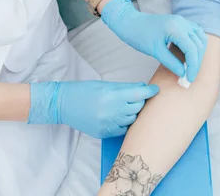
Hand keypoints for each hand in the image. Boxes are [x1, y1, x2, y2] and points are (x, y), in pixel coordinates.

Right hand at [28, 81, 158, 138]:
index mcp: (111, 96)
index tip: (155, 89)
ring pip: (132, 119)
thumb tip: (141, 88)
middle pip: (138, 107)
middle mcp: (111, 111)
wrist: (64, 105)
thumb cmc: (83, 91)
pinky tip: (120, 116)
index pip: (139, 94)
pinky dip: (125, 122)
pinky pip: (123, 129)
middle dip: (141, 100)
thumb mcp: (104, 85)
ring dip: (133, 112)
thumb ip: (123, 88)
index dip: (150, 91)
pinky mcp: (104, 133)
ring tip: (127, 106)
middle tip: (139, 96)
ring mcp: (108, 124)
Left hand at [101, 0, 206, 82]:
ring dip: (197, 54)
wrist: (129, 22)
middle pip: (198, 45)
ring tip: (190, 67)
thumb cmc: (139, 35)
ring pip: (200, 38)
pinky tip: (189, 56)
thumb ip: (171, 62)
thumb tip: (184, 73)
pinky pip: (195, 34)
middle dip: (196, 62)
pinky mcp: (180, 23)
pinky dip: (195, 46)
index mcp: (176, 28)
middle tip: (189, 76)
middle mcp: (182, 22)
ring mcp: (182, 21)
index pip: (192, 49)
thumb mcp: (154, 51)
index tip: (189, 79)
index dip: (193, 66)